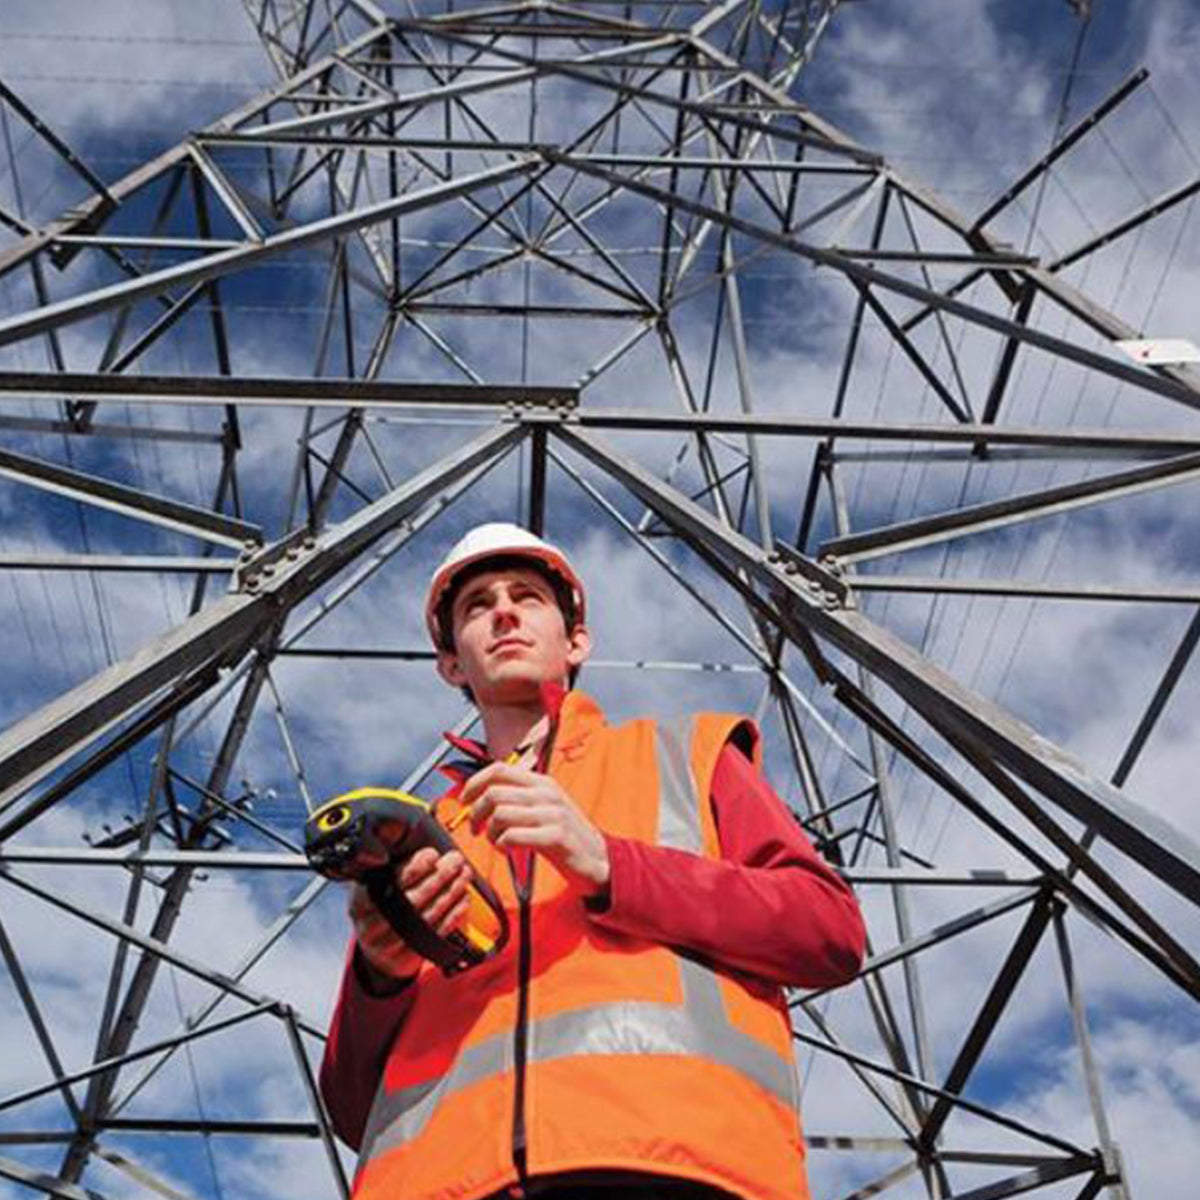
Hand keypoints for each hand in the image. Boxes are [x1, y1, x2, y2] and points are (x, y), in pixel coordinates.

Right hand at [349, 847, 471, 981]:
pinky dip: (454, 914)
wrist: (378, 954)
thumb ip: (392, 871)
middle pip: (412, 899)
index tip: (432, 854)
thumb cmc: (381, 910)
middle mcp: (373, 925)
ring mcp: (391, 944)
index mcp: (362, 903)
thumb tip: (422, 848)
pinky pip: (437, 933)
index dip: (413, 867)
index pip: (390, 883)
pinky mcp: (410, 956)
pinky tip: (464, 898)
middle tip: (455, 860)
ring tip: (464, 874)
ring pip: (427, 916)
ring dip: (450, 892)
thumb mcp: (376, 889)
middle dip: (438, 876)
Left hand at [461, 762, 609, 894]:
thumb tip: (482, 794)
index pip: (499, 769)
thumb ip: (519, 797)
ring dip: (489, 833)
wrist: (599, 859)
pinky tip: (508, 851)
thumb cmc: (565, 835)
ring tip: (497, 843)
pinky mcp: (555, 836)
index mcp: (542, 782)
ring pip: (500, 814)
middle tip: (476, 829)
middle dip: (475, 813)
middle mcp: (547, 793)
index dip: (474, 783)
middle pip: (494, 792)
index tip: (464, 800)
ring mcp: (552, 813)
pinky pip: (512, 836)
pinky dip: (501, 845)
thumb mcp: (545, 807)